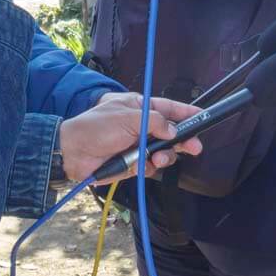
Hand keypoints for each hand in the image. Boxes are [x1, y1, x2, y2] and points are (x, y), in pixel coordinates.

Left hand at [60, 92, 203, 182]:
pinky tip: (144, 164)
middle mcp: (141, 127)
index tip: (203, 116)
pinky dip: (150, 166)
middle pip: (171, 133)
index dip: (186, 112)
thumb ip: (154, 122)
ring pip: (164, 152)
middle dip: (184, 139)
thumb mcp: (127, 117)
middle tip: (195, 147)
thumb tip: (172, 131)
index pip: (169, 108)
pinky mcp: (133, 164)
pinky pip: (151, 166)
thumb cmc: (96, 127)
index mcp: (140, 108)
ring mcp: (138, 146)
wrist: (73, 152)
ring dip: (166, 155)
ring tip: (159, 156)